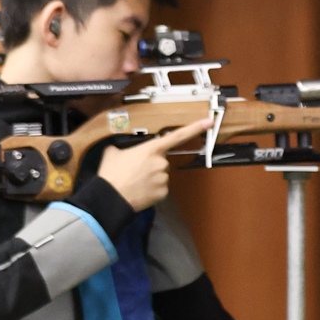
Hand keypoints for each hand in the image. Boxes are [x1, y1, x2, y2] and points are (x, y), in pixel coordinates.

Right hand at [95, 118, 209, 210]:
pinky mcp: (164, 192)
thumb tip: (120, 148)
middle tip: (134, 170)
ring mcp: (164, 178)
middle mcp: (162, 162)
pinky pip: (160, 188)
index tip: (209, 122)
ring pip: (161, 175)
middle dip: (151, 164)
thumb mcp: (112, 152)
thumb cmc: (111, 173)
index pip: (177, 136)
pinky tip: (140, 190)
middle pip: (161, 161)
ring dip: (151, 177)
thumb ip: (122, 147)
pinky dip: (152, 189)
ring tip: (134, 181)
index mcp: (151, 149)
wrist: (110, 197)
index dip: (194, 128)